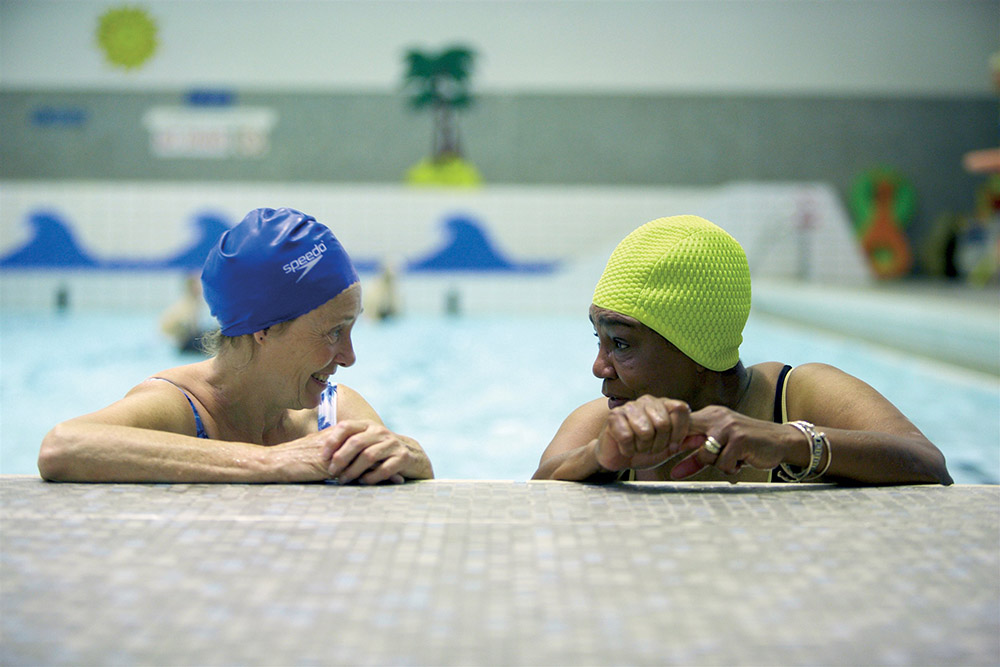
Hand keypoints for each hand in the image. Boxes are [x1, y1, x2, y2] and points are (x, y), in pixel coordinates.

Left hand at [322, 420, 421, 484]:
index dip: (332, 440)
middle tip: (331, 472)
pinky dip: (371, 477)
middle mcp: (380, 432)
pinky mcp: (403, 457)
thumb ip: (345, 442)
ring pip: (368, 456)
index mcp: (367, 426)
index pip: (346, 426)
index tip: (322, 456)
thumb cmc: (381, 452)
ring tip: (343, 480)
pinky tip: (362, 483)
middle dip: (341, 458)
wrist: (415, 457)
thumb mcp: (365, 442)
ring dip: (353, 470)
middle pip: (356, 442)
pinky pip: (384, 468)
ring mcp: (393, 444)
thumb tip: (310, 441)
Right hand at [594, 395, 692, 471]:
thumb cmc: (643, 450)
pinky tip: (626, 447)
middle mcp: (648, 401)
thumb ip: (684, 442)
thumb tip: (703, 438)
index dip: (679, 431)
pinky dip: (628, 449)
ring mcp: (630, 407)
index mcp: (664, 405)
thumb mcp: (668, 449)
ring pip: (645, 431)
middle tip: (651, 448)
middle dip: (658, 444)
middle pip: (663, 423)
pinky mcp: (614, 416)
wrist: (617, 457)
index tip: (673, 445)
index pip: (681, 409)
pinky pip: (627, 436)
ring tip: (638, 447)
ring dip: (643, 447)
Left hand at [669, 405, 797, 479]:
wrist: (781, 441)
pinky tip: (742, 461)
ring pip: (705, 455)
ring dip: (718, 464)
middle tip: (695, 463)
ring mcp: (728, 427)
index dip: (671, 441)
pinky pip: (723, 463)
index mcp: (709, 415)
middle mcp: (716, 417)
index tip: (667, 454)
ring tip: (733, 459)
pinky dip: (731, 468)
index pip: (681, 425)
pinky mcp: (739, 439)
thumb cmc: (747, 446)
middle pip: (687, 438)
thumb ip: (696, 457)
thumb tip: (673, 473)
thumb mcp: (720, 448)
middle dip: (685, 452)